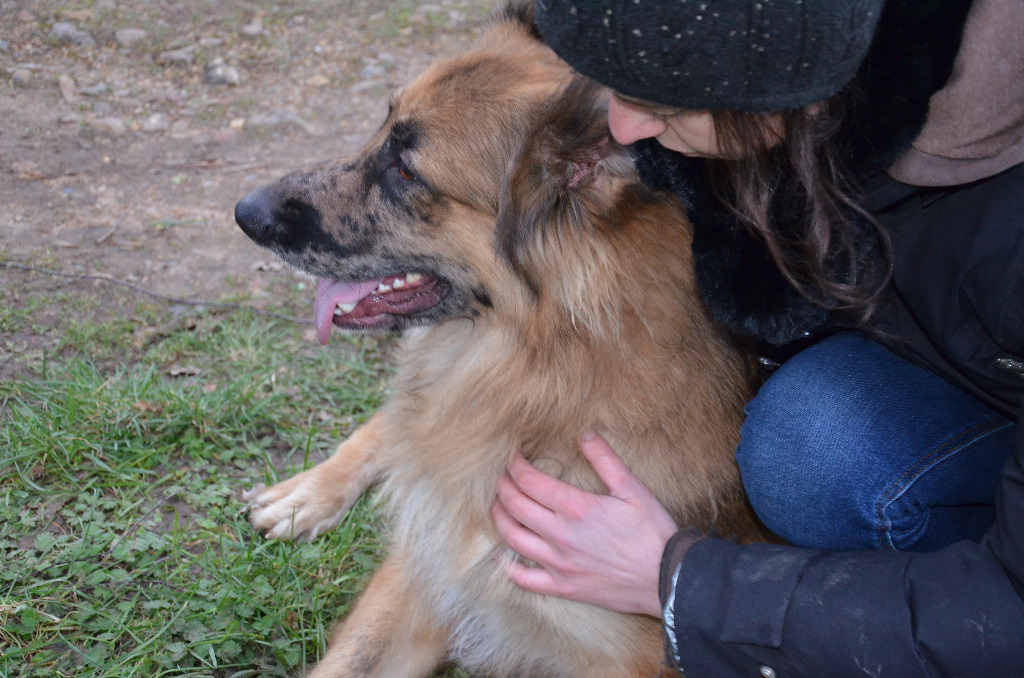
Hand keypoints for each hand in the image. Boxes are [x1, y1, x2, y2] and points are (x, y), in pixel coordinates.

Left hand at [491, 432, 677, 616]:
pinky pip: (524, 579)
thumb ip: (605, 460)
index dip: (514, 466)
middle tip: (499, 475)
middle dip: (502, 486)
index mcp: (576, 508)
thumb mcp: (633, 489)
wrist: (668, 579)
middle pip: (514, 505)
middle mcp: (560, 535)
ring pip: (512, 537)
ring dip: (499, 517)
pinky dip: (507, 566)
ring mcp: (558, 564)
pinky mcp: (563, 587)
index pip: (529, 481)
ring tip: (498, 505)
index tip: (511, 457)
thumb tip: (584, 434)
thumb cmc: (653, 532)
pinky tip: (501, 555)